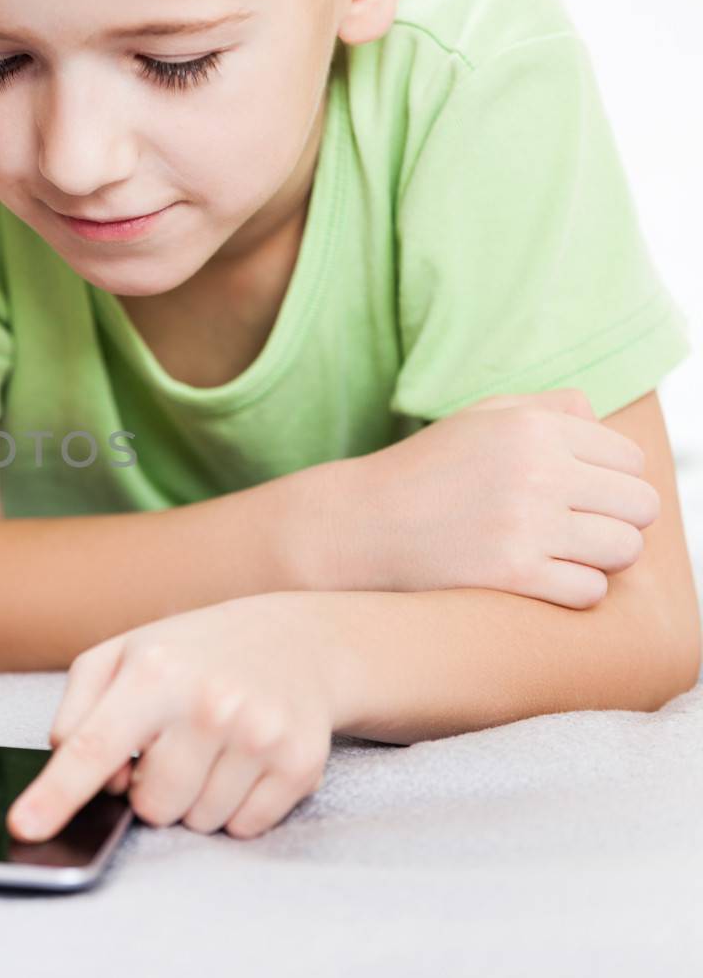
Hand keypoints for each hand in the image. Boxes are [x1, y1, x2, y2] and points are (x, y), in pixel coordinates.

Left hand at [8, 597, 333, 842]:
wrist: (296, 642)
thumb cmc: (193, 654)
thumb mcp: (122, 656)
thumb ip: (79, 710)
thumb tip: (76, 768)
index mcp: (154, 672)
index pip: (92, 746)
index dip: (55, 794)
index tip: (24, 827)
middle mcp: (207, 704)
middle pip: (151, 806)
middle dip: (152, 789)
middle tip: (171, 745)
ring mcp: (258, 735)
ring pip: (198, 822)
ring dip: (195, 798)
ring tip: (210, 747)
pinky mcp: (298, 764)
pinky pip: (244, 827)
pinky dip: (236, 806)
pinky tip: (243, 761)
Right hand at [333, 389, 658, 608]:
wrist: (359, 525)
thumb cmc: (425, 472)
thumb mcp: (479, 418)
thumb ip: (545, 408)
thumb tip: (600, 420)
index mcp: (533, 428)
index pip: (629, 459)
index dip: (611, 482)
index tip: (579, 497)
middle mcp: (536, 471)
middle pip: (639, 505)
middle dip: (617, 519)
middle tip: (577, 529)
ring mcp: (525, 524)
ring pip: (623, 549)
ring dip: (600, 557)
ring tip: (563, 554)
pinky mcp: (512, 573)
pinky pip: (590, 590)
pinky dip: (574, 590)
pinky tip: (541, 579)